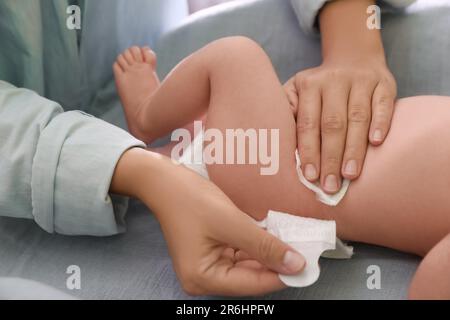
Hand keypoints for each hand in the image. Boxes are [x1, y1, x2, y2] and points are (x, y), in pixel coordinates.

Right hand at [112, 149, 304, 295]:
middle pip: (250, 277)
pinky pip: (241, 253)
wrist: (165, 180)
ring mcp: (209, 265)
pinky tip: (276, 236)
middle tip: (306, 251)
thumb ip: (264, 245)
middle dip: (277, 264)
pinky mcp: (213, 251)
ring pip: (248, 265)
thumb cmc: (190, 199)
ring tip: (295, 242)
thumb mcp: (231, 222)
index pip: (251, 284)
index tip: (309, 266)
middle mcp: (205, 278)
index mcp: (203, 278)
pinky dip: (258, 245)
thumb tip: (296, 265)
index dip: (282, 275)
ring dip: (269, 253)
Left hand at [285, 60, 396, 192]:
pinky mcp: (384, 84)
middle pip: (333, 124)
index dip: (309, 150)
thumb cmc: (320, 85)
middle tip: (330, 185)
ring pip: (358, 118)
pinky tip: (376, 143)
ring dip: (354, 148)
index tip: (309, 176)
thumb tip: (279, 143)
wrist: (353, 56)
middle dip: (331, 157)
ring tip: (350, 175)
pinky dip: (381, 123)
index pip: (308, 123)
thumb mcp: (297, 90)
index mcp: (310, 86)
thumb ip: (287, 111)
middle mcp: (335, 81)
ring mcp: (361, 82)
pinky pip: (383, 105)